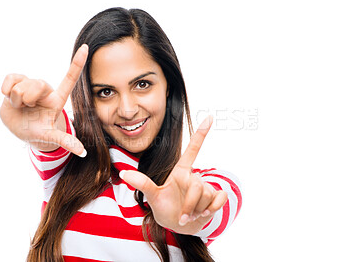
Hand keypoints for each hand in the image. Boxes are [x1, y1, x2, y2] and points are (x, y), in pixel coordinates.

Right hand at [0, 44, 88, 155]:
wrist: (19, 129)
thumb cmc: (38, 131)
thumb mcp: (51, 136)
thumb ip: (65, 141)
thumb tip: (83, 152)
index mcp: (57, 98)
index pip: (70, 78)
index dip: (77, 63)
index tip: (86, 47)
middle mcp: (45, 89)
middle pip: (37, 84)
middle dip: (28, 99)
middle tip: (27, 108)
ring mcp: (30, 84)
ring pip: (21, 83)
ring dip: (16, 99)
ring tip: (20, 106)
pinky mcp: (16, 81)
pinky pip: (10, 78)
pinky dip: (6, 90)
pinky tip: (9, 97)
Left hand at [119, 116, 227, 234]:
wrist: (178, 226)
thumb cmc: (165, 208)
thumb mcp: (152, 196)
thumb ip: (142, 183)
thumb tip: (123, 173)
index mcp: (181, 172)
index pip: (192, 150)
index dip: (201, 133)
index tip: (209, 117)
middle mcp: (194, 177)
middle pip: (197, 186)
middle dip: (189, 205)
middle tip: (182, 217)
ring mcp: (206, 188)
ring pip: (206, 195)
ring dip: (196, 211)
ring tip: (189, 216)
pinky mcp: (215, 198)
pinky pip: (220, 199)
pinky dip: (212, 208)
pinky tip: (204, 214)